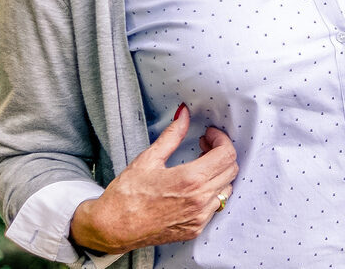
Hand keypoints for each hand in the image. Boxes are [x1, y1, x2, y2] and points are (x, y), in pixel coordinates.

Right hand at [70, 104, 238, 255]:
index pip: (226, 154)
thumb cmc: (126, 196)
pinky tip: (194, 186)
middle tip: (204, 146)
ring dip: (218, 173)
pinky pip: (215, 206)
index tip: (209, 134)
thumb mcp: (148, 159)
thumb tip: (183, 114)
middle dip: (221, 153)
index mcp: (190, 180)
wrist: (113, 228)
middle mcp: (200, 201)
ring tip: (199, 166)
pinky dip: (211, 192)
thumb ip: (172, 135)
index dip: (221, 139)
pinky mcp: (195, 229)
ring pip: (226, 189)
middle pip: (231, 170)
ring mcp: (199, 218)